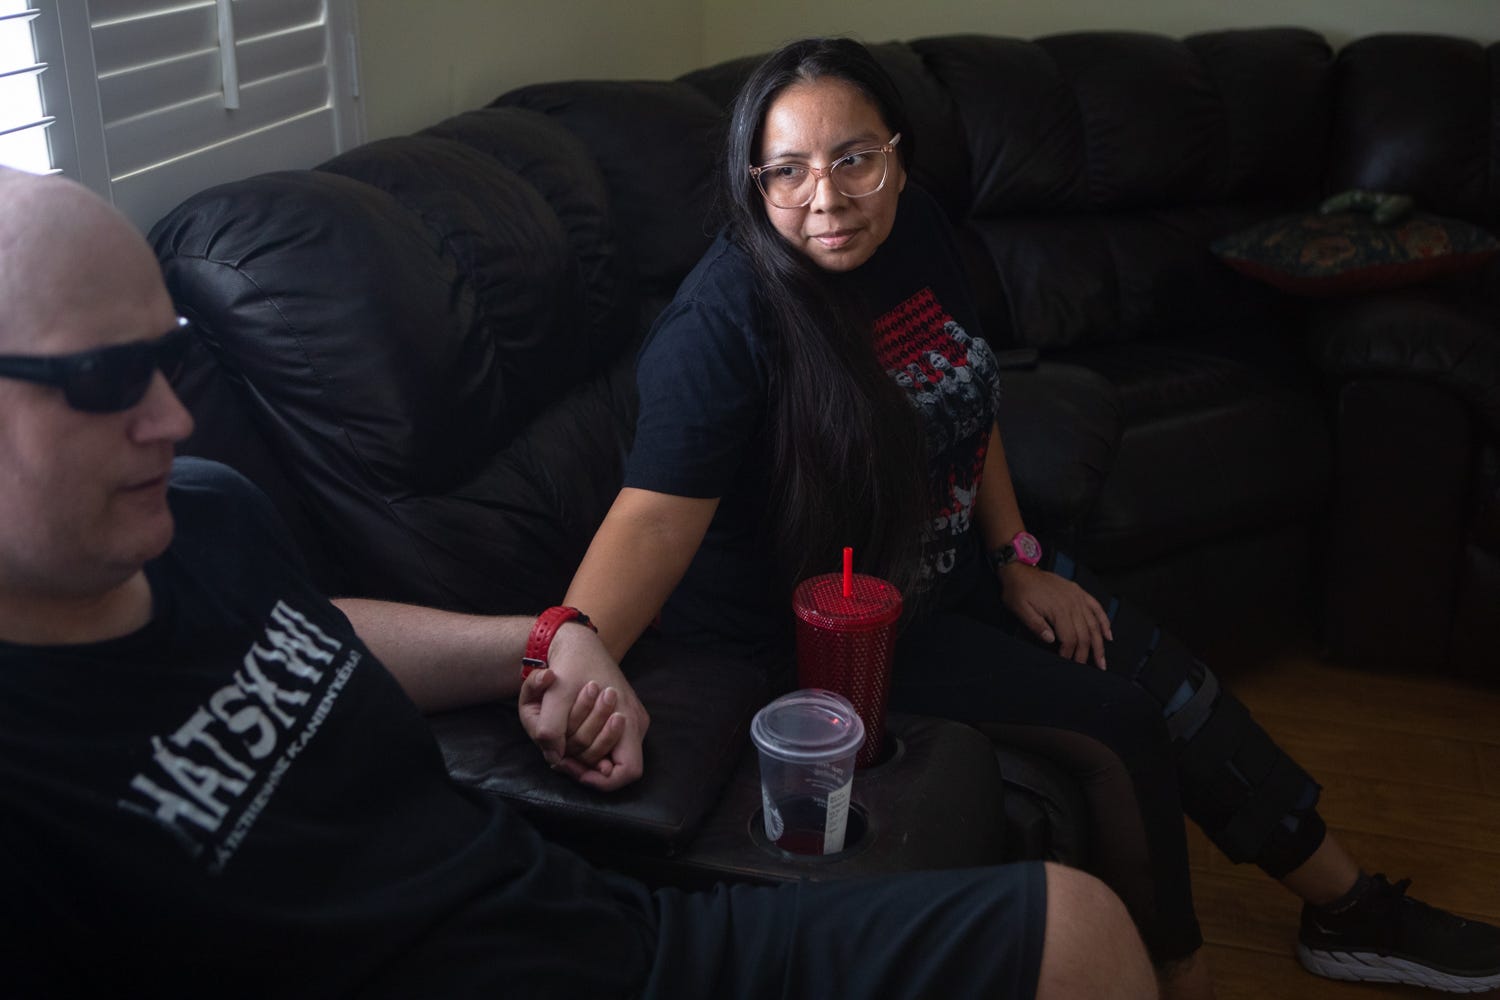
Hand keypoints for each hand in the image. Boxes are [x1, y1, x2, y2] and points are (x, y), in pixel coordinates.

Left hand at [516, 623, 649, 789]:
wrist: (578, 643)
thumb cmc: (571, 665)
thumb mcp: (555, 694)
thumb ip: (551, 729)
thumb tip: (553, 758)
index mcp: (629, 719)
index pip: (628, 772)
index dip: (603, 781)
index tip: (575, 770)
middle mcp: (635, 724)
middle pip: (615, 767)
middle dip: (585, 765)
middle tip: (558, 756)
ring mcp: (630, 721)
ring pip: (610, 756)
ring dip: (584, 753)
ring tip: (561, 743)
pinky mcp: (622, 717)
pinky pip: (608, 744)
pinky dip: (587, 744)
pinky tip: (569, 735)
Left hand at [998, 563, 1113, 668]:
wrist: (1020, 570)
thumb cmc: (1018, 590)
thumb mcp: (1020, 609)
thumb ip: (1036, 625)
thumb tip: (1051, 639)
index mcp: (1058, 609)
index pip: (1069, 638)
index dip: (1069, 653)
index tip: (1065, 662)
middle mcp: (1072, 603)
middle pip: (1084, 634)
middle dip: (1086, 654)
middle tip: (1086, 668)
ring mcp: (1077, 597)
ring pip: (1094, 624)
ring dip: (1099, 644)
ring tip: (1102, 661)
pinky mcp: (1079, 592)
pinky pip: (1097, 608)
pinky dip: (1105, 622)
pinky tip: (1108, 635)